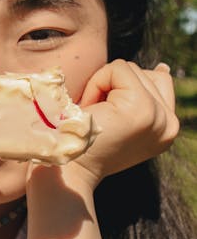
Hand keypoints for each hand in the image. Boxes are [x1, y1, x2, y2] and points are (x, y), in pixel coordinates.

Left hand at [64, 60, 178, 189]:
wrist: (68, 171)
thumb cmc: (84, 142)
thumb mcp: (123, 119)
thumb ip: (144, 96)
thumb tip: (163, 68)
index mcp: (168, 128)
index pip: (158, 80)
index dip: (124, 89)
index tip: (109, 117)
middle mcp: (169, 124)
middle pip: (144, 72)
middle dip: (113, 87)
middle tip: (98, 119)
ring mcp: (158, 116)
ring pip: (130, 69)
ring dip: (102, 86)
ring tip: (95, 117)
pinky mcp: (141, 107)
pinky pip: (118, 68)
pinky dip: (96, 83)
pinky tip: (91, 111)